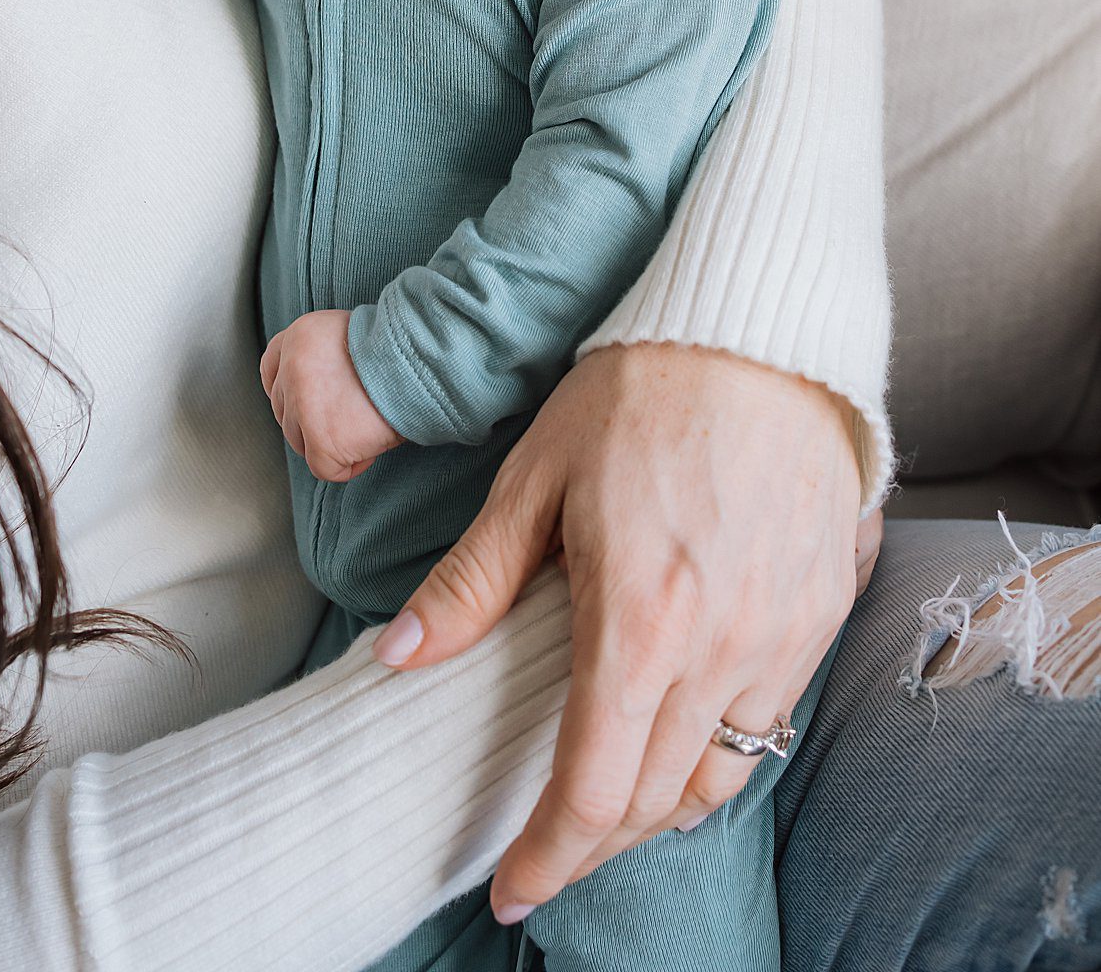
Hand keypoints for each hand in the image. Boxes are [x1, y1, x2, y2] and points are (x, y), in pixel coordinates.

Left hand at [259, 309, 404, 481]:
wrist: (420, 362)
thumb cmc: (399, 351)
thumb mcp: (351, 335)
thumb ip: (325, 355)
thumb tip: (322, 390)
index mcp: (300, 335)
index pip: (271, 368)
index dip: (286, 390)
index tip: (307, 403)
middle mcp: (293, 366)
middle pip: (285, 411)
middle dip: (312, 422)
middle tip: (351, 417)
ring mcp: (303, 403)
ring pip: (300, 441)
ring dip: (330, 443)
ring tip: (365, 427)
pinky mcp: (320, 438)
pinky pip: (323, 467)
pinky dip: (347, 466)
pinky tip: (369, 448)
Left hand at [370, 342, 863, 921]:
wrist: (760, 331)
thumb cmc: (638, 392)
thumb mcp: (536, 476)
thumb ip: (473, 579)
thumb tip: (400, 656)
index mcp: (642, 622)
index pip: (592, 789)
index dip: (547, 858)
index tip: (511, 891)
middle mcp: (724, 649)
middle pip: (656, 802)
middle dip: (594, 845)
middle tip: (547, 849)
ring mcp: (784, 636)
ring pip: (724, 777)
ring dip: (661, 810)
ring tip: (610, 806)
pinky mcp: (822, 613)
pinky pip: (772, 720)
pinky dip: (722, 753)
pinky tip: (682, 734)